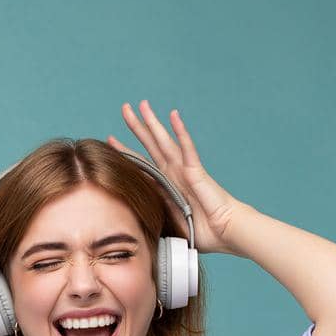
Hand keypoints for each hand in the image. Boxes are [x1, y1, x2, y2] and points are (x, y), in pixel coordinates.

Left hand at [108, 101, 247, 256]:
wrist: (225, 231)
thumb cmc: (203, 231)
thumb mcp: (170, 222)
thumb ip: (154, 213)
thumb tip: (134, 214)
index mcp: (167, 184)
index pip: (142, 164)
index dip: (126, 151)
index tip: (110, 139)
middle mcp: (174, 172)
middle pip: (151, 144)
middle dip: (136, 126)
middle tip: (125, 108)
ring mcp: (184, 169)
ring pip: (164, 141)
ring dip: (153, 123)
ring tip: (142, 104)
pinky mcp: (196, 171)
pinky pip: (187, 149)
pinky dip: (180, 132)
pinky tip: (174, 116)